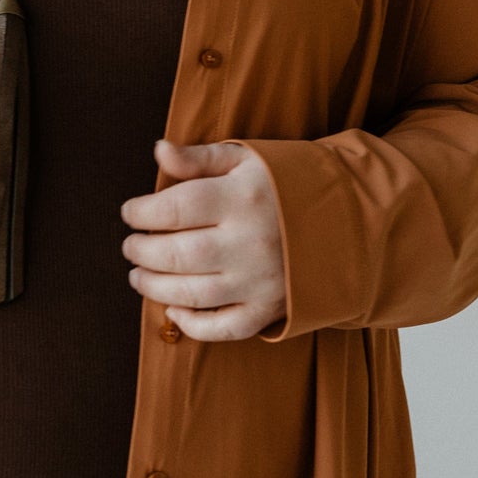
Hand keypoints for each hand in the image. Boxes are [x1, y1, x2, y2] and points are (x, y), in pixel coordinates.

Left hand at [120, 137, 286, 340]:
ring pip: (193, 294)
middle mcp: (250, 242)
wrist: (348, 215)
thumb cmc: (288, 182)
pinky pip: (225, 328)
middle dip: (142, 252)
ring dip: (155, 288)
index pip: (174, 208)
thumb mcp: (246, 159)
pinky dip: (194, 325)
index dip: (141, 212)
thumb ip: (199, 158)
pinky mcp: (272, 308)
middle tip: (130, 246)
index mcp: (241, 198)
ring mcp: (261, 280)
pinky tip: (174, 310)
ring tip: (138, 275)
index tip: (129, 212)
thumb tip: (158, 150)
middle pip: (177, 254)